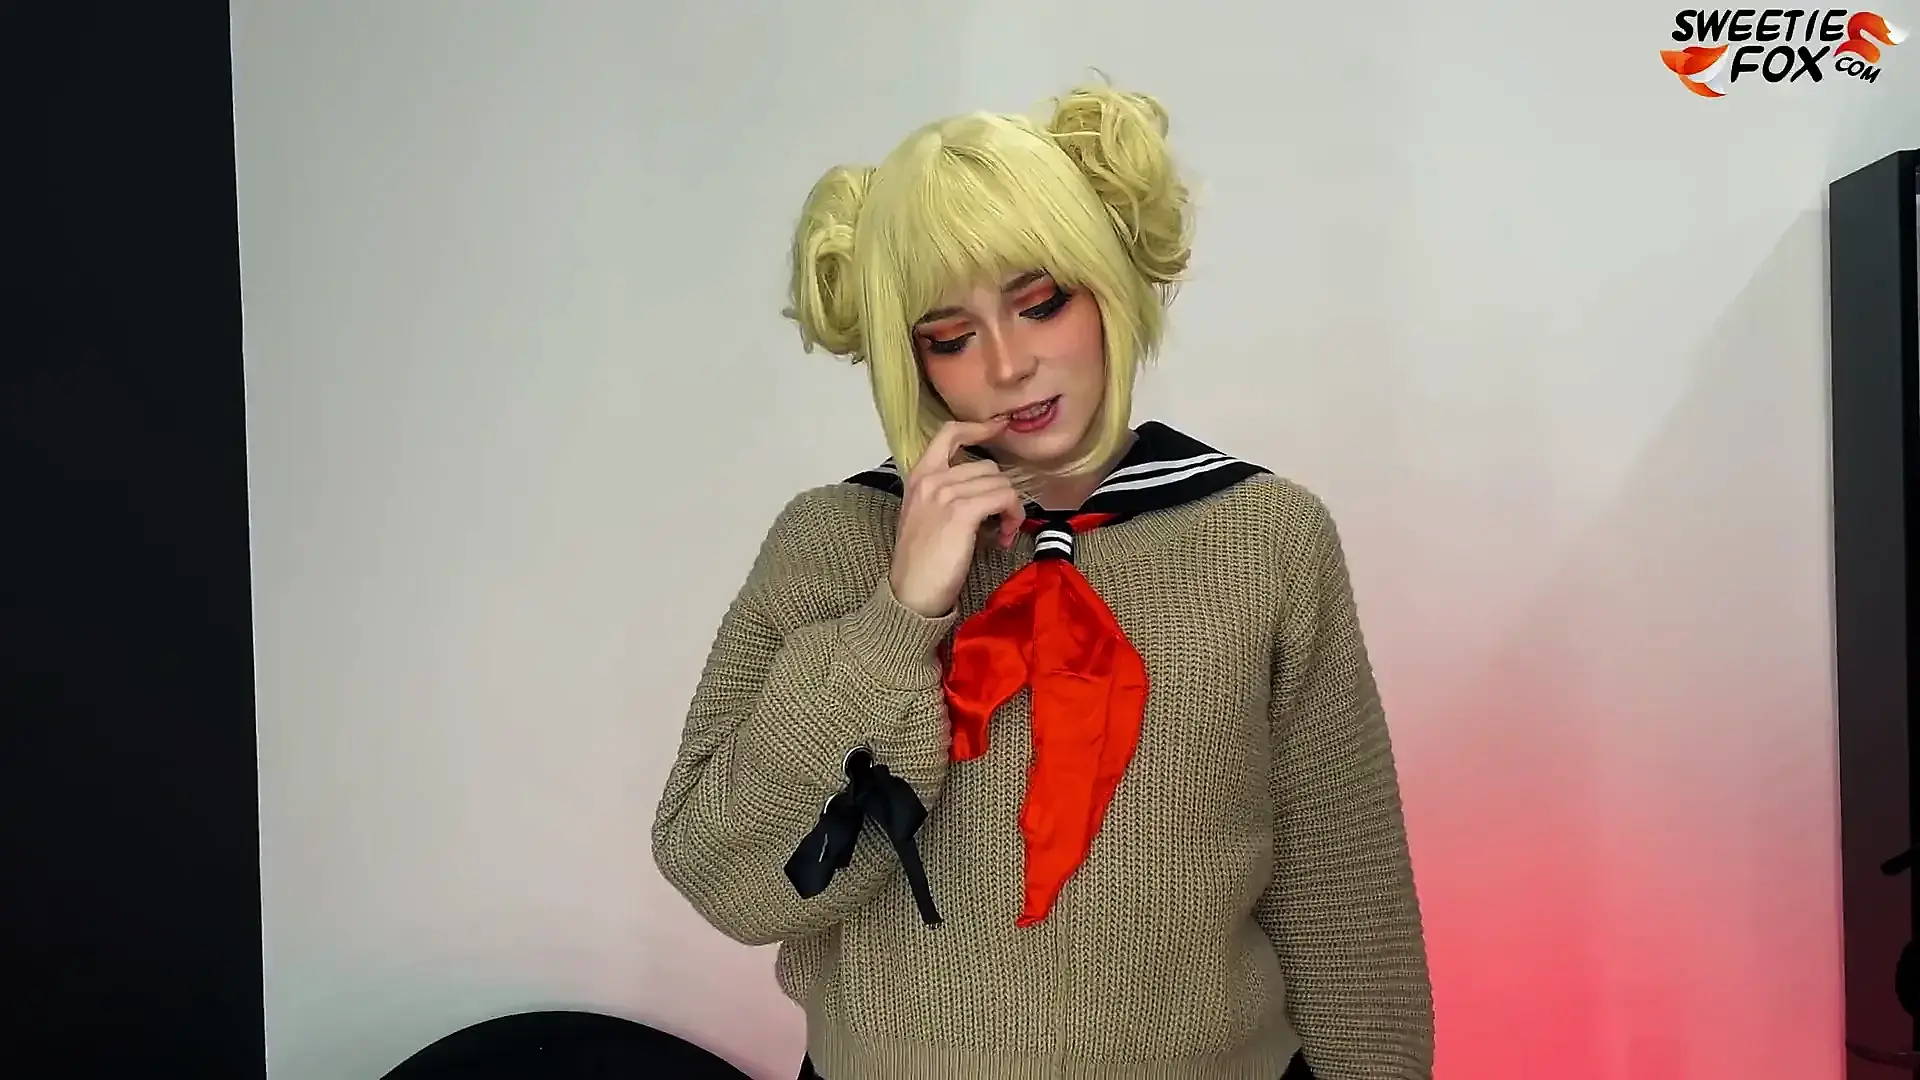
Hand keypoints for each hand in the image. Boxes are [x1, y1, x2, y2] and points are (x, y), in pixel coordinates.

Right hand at [888, 419, 1025, 617]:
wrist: (911, 591)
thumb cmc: (920, 560)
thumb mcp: (924, 514)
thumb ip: (946, 492)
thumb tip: (986, 488)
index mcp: (919, 475)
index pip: (949, 433)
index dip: (978, 428)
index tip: (999, 427)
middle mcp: (932, 478)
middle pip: (987, 466)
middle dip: (1001, 493)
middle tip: (1001, 522)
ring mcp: (946, 493)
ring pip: (1000, 484)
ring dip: (1010, 509)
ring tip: (1002, 534)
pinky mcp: (963, 512)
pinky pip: (1004, 499)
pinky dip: (1012, 516)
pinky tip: (1004, 537)